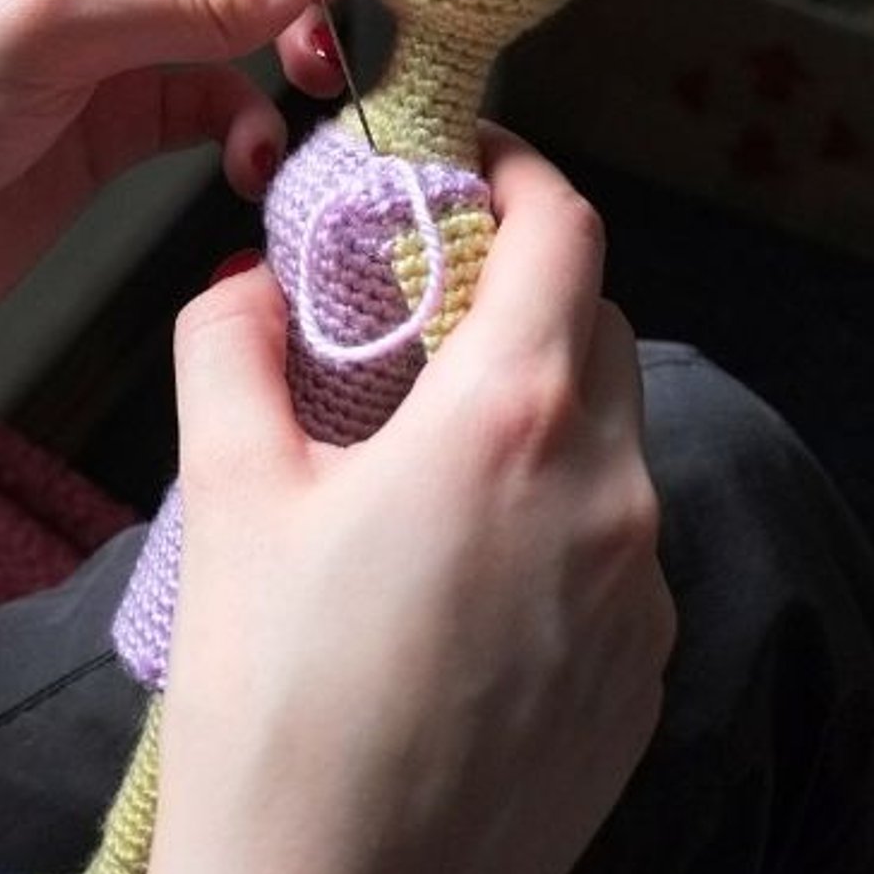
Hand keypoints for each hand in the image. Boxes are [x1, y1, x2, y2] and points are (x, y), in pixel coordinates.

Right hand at [149, 124, 675, 873]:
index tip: (471, 166)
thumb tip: (248, 283)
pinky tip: (466, 571)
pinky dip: (561, 510)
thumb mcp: (227, 497)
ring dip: (540, 407)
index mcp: (511, 424)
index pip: (567, 232)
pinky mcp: (646, 673)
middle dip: (523, 292)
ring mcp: (644, 591)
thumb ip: (230, 348)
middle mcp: (610, 494)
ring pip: (614, 438)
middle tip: (425, 309)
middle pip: (598, 326)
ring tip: (430, 454)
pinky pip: (621, 542)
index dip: (521, 173)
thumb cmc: (271, 708)